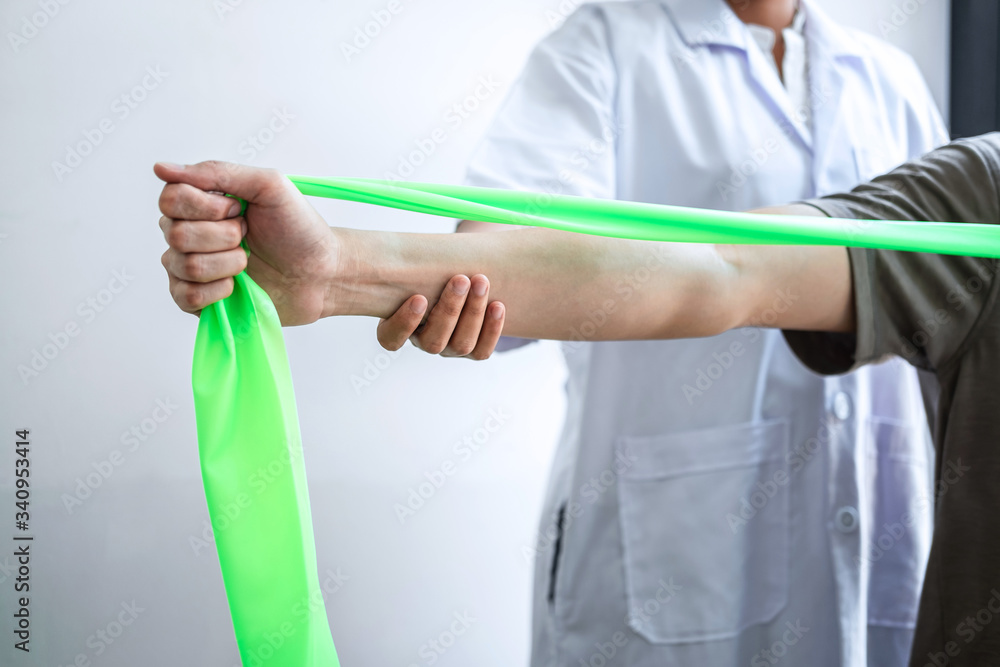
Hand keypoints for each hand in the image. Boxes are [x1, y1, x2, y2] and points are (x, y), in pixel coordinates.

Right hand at [155, 161, 338, 325]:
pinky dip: (217, 291)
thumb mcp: (268, 186)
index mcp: (201, 203)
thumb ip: (217, 173)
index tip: (239, 211)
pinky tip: (237, 286)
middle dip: (223, 236)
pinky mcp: (199, 300)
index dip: (205, 207)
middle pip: (174, 233)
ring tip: (248, 262)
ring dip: (226, 264)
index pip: (170, 199)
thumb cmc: (299, 229)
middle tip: (248, 236)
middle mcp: (189, 233)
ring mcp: (191, 267)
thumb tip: (160, 168)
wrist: (321, 273)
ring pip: (182, 265)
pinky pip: (185, 296)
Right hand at [377, 274, 504, 359]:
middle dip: (450, 309)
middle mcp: (423, 342)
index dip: (404, 323)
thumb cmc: (430, 269)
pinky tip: (498, 306)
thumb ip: (410, 267)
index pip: (391, 339)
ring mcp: (448, 349)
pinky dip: (492, 329)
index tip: (419, 298)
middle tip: (461, 279)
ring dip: (473, 313)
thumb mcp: (415, 268)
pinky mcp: (472, 351)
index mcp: (397, 328)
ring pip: (460, 344)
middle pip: (433, 341)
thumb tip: (413, 246)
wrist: (460, 275)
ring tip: (482, 282)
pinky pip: (482, 351)